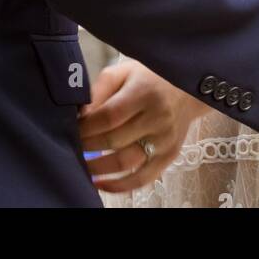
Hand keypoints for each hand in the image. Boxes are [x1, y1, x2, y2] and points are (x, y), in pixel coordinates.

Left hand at [78, 59, 205, 193]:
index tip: (71, 129)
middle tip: (72, 146)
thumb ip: (100, 89)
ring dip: (99, 168)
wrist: (186, 89)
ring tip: (82, 166)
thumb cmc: (149, 77)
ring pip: (126, 162)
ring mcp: (164, 140)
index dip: (86, 127)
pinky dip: (119, 186)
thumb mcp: (123, 71)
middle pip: (115, 140)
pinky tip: (100, 184)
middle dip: (88, 146)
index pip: (109, 116)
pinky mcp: (169, 156)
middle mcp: (157, 118)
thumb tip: (80, 115)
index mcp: (143, 92)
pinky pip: (143, 178)